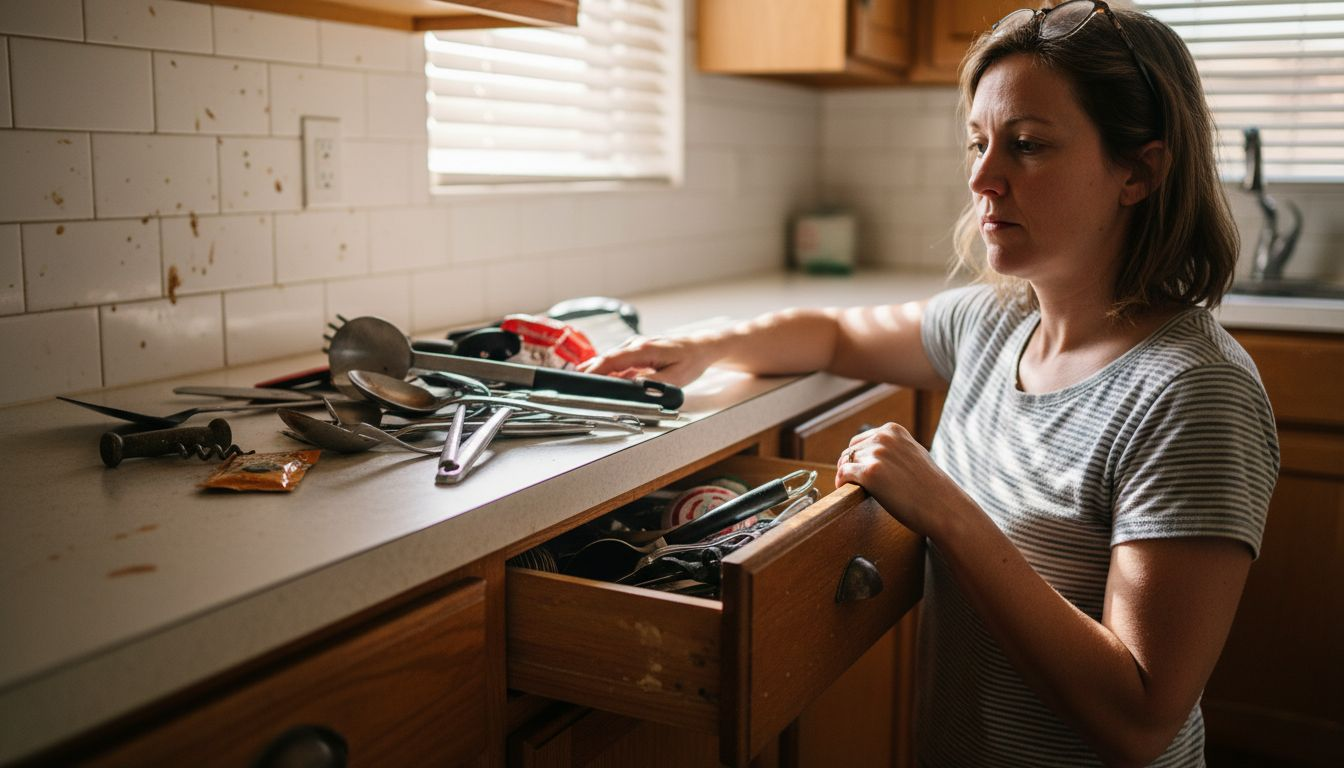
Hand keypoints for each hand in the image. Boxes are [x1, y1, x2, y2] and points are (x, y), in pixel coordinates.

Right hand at [575, 335, 715, 387]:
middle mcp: (635, 344)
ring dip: (595, 372)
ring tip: (578, 386)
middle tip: (572, 386)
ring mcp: (634, 347)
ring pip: (609, 360)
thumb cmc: (690, 361)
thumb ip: (653, 384)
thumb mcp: (676, 378)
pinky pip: (616, 362)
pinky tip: (596, 382)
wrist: (700, 347)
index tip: (582, 380)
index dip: (595, 370)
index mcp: (643, 349)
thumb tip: (632, 389)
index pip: (612, 359)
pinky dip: (606, 371)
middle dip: (588, 372)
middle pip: (605, 359)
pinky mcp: (635, 352)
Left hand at [834, 422, 967, 537]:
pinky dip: (840, 482)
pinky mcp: (870, 472)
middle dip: (849, 466)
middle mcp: (884, 437)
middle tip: (850, 481)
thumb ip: (895, 449)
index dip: (856, 457)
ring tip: (849, 487)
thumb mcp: (914, 454)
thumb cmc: (930, 486)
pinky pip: (843, 474)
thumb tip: (874, 452)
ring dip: (845, 475)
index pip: (861, 440)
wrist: (943, 505)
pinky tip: (844, 489)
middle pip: (850, 451)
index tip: (856, 469)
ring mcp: (877, 454)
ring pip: (845, 462)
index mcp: (893, 430)